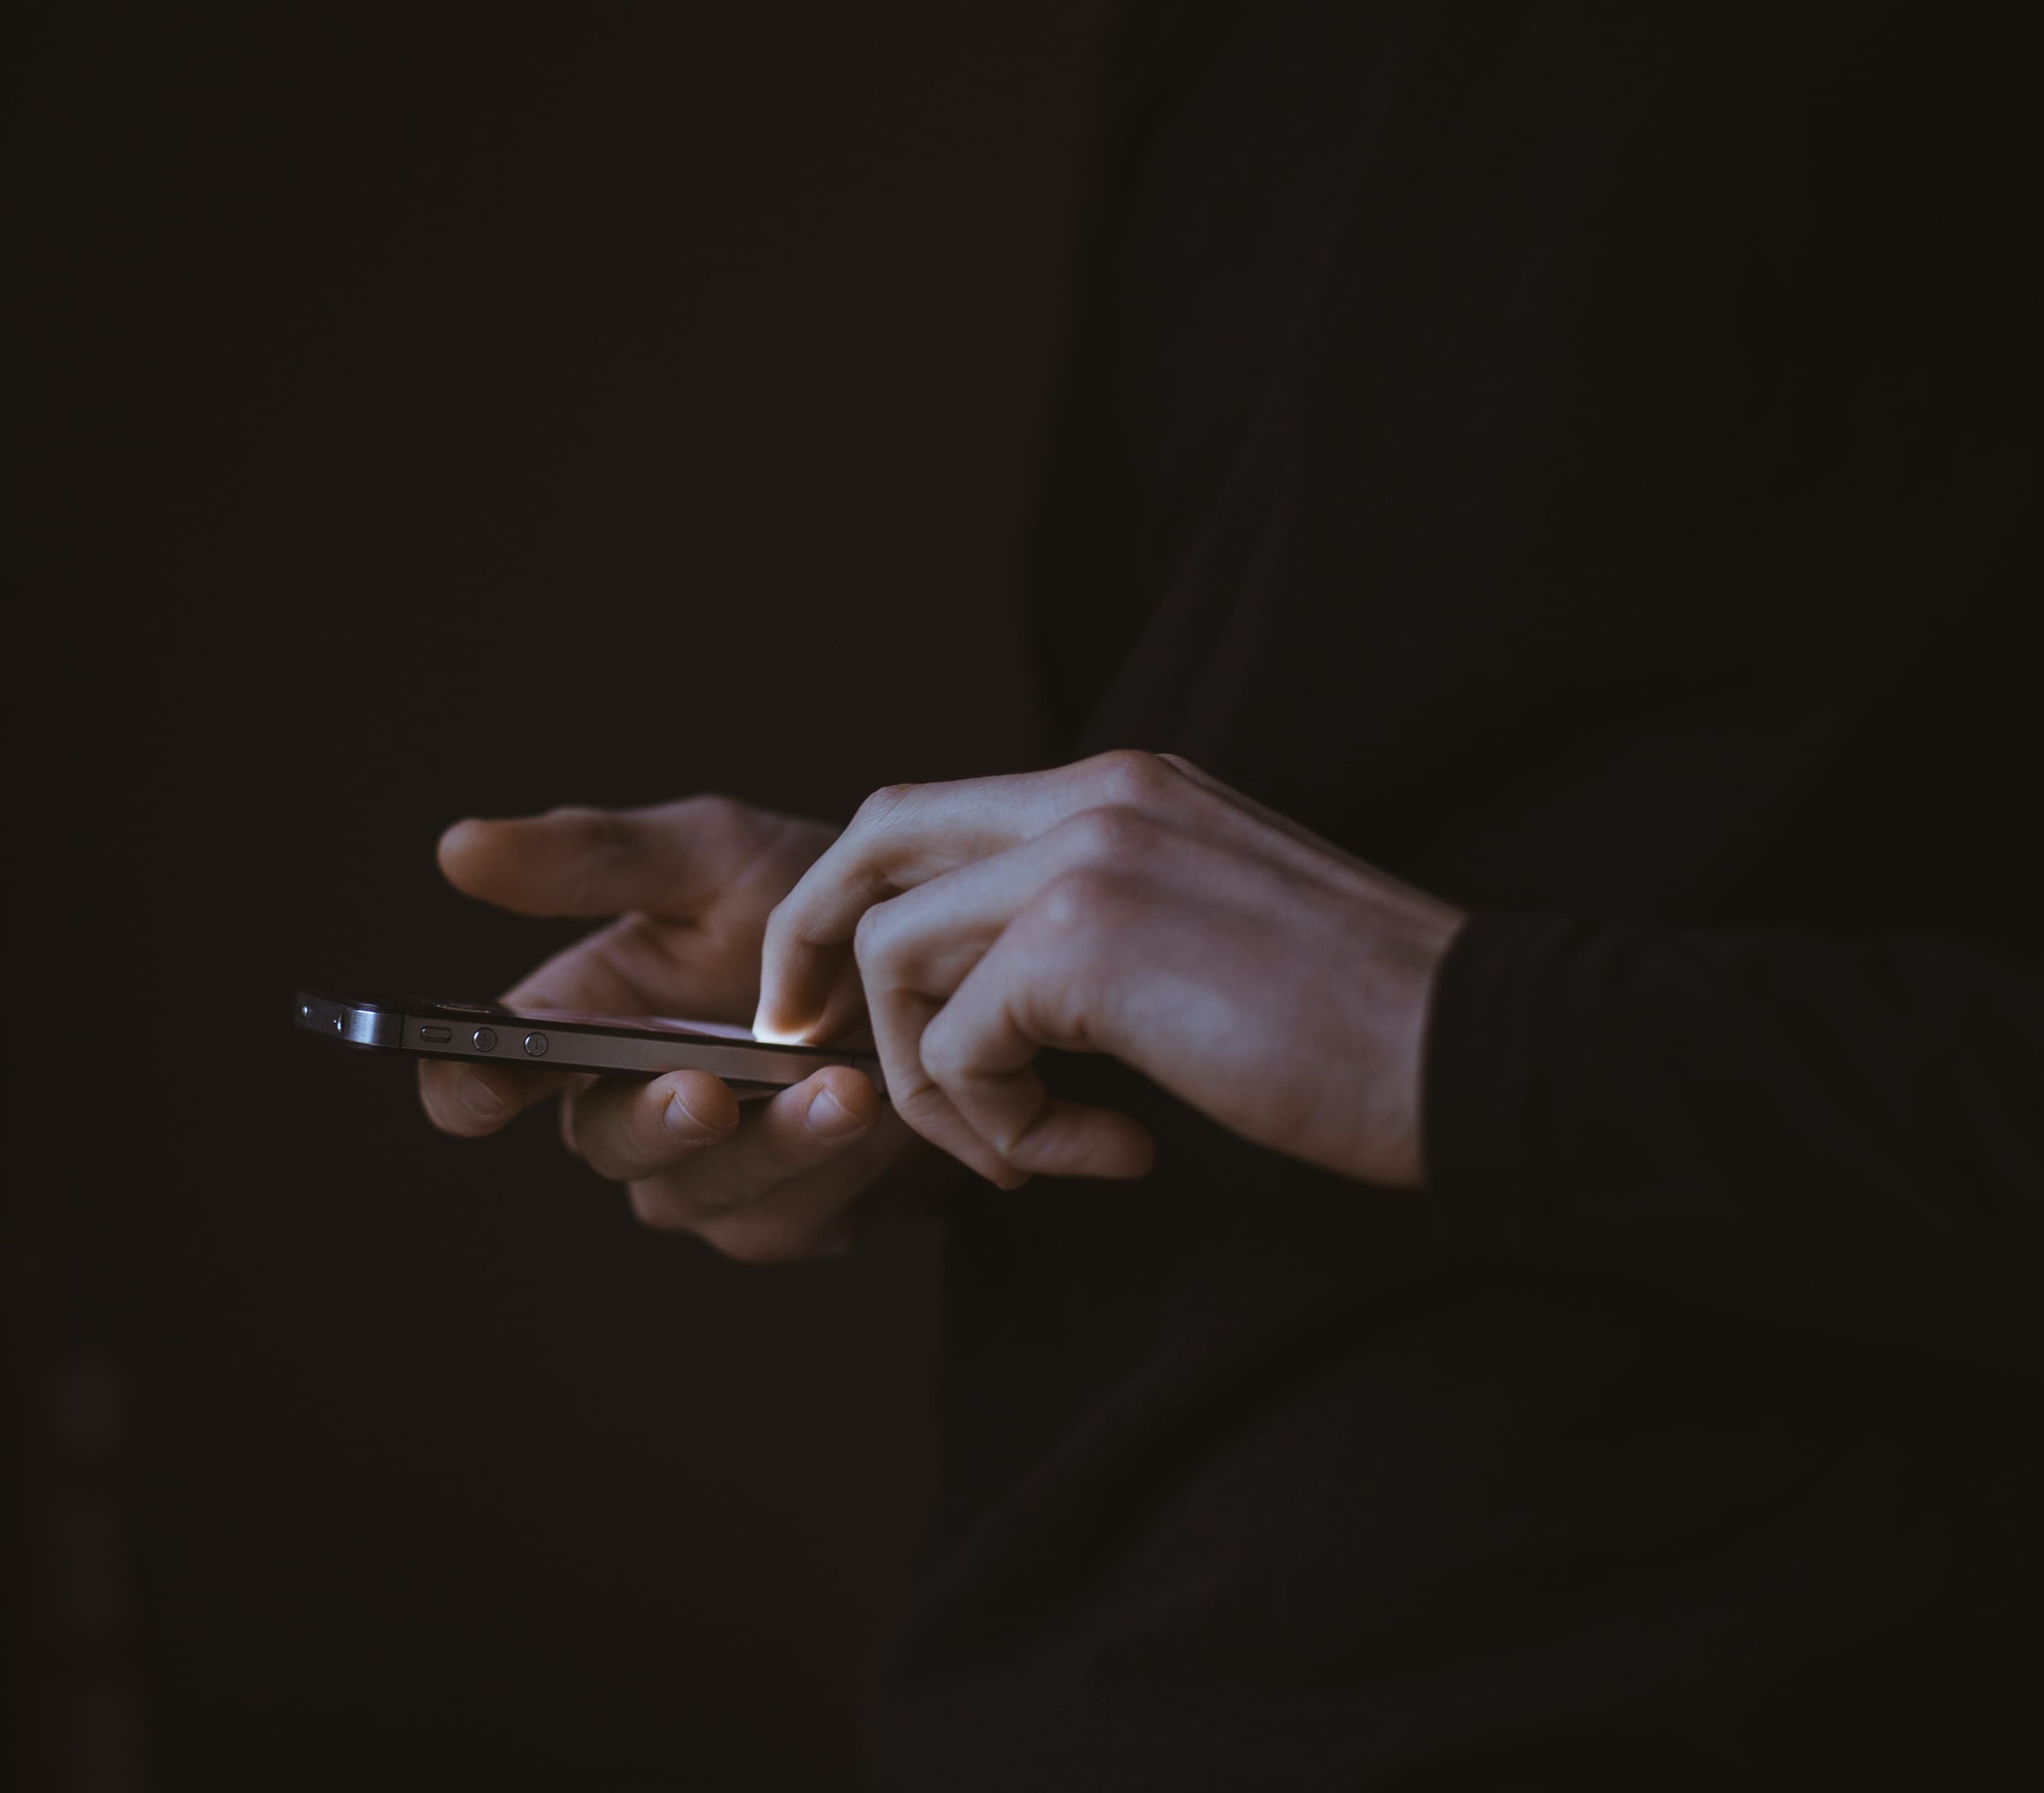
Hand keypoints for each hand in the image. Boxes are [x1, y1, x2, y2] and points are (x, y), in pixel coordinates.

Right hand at [420, 796, 931, 1261]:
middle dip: (654, 1121)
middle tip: (705, 1091)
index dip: (469, 1087)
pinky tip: (882, 1110)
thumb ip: (593, 859)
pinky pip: (793, 1214)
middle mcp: (627, 1114)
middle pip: (603, 1145)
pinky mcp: (791, 1219)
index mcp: (578, 1027)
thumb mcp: (709, 855)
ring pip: (703, 1191)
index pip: (485, 1078)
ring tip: (841, 1087)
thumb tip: (458, 847)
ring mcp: (707, 1179)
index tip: (487, 1080)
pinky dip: (838, 1164)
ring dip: (773, 1145)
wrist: (940, 960)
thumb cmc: (807, 900)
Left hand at [755, 750, 1467, 1189]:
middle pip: (870, 845)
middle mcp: (1092, 795)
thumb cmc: (1359, 1024)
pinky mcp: (1085, 943)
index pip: (925, 813)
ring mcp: (1085, 856)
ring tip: (1029, 1149)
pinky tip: (1106, 1153)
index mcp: (1123, 786)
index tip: (833, 1000)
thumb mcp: (1203, 931)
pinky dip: (1002, 1127)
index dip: (852, 903)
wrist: (1478, 1052)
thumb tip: (983, 995)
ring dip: (936, 1080)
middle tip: (806, 1046)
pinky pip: (962, 1045)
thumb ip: (1091, 927)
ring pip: (895, 955)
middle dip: (811, 950)